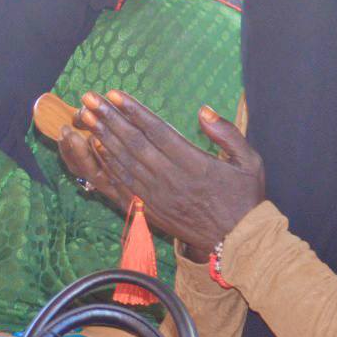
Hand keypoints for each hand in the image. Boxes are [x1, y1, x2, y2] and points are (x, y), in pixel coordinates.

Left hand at [65, 91, 263, 257]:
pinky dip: (108, 165)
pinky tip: (96, 148)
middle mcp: (172, 179)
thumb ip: (227, 133)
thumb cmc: (245, 198)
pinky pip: (124, 185)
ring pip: (124, 162)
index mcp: (195, 164)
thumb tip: (204, 110)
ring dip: (102, 137)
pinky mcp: (151, 210)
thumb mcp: (250, 161)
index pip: (157, 131)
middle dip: (109, 118)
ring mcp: (158, 196)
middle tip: (89, 99)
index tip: (114, 94)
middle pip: (134, 143)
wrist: (237, 242)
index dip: (133, 111)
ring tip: (86, 117)